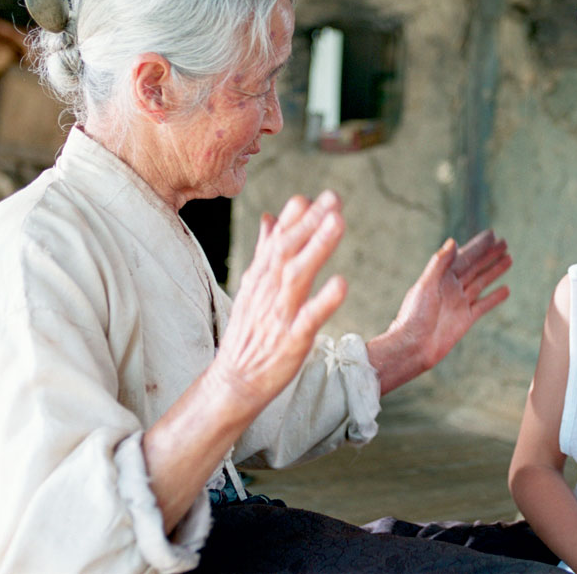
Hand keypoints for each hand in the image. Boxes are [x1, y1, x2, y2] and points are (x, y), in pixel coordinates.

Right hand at [212, 190, 346, 404]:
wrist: (234, 381)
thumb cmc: (249, 333)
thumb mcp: (253, 288)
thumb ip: (265, 251)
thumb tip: (270, 217)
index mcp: (261, 278)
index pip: (277, 240)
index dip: (294, 217)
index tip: (312, 196)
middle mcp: (268, 292)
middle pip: (287, 250)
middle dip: (310, 222)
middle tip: (333, 198)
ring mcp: (279, 315)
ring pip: (297, 276)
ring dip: (317, 247)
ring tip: (338, 223)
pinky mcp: (291, 341)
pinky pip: (309, 318)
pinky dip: (324, 300)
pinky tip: (342, 283)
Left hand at [371, 230, 510, 393]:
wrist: (414, 346)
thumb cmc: (414, 316)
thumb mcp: (425, 285)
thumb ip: (439, 264)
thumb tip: (453, 242)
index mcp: (440, 277)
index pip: (464, 256)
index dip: (478, 246)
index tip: (492, 234)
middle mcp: (451, 287)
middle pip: (475, 267)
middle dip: (489, 255)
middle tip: (505, 242)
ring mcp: (459, 303)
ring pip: (481, 282)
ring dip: (495, 271)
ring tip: (509, 259)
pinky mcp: (466, 319)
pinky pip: (484, 304)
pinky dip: (495, 297)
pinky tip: (506, 289)